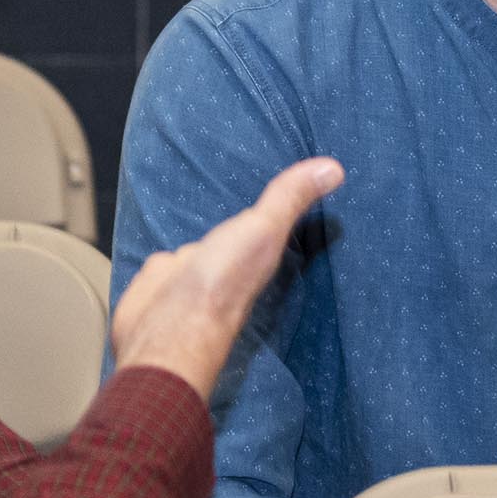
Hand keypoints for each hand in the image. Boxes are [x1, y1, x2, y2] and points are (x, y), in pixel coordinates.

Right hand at [111, 158, 342, 398]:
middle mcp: (228, 266)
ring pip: (200, 250)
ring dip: (205, 241)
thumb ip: (289, 199)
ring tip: (212, 226)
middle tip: (248, 202)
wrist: (165, 329)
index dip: (279, 211)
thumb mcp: (262, 230)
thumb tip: (336, 168)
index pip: (271, 227)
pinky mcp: (160, 282)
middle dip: (239, 224)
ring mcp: (192, 276)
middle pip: (235, 239)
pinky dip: (169, 256)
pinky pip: (167, 262)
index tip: (292, 193)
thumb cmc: (220, 281)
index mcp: (257, 256)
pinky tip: (170, 254)